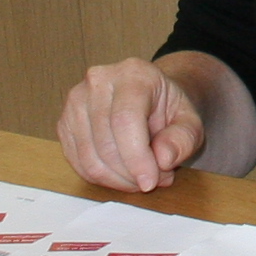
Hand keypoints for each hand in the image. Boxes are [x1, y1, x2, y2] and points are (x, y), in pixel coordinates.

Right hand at [55, 57, 205, 192]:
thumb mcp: (190, 121)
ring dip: (116, 179)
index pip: (125, 120)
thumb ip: (184, 139)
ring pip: (89, 156)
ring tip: (140, 178)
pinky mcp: (65, 122)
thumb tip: (163, 158)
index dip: (136, 158)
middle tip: (153, 181)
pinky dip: (100, 177)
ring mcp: (76, 100)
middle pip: (105, 142)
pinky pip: (77, 162)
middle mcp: (99, 81)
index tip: (150, 182)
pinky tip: (121, 175)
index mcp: (133, 73)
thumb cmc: (168, 109)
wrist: (150, 99)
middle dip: (130, 174)